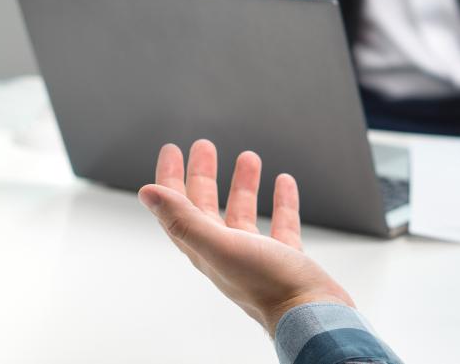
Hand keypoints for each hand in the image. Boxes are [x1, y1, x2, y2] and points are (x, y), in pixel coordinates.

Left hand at [138, 139, 353, 335]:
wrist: (312, 313)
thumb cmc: (268, 285)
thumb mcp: (221, 246)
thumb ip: (184, 220)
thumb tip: (147, 193)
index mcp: (206, 249)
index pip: (178, 208)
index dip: (171, 178)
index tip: (172, 150)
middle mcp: (226, 252)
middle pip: (207, 207)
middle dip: (204, 174)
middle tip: (204, 146)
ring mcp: (256, 255)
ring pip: (243, 213)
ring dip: (243, 184)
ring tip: (248, 157)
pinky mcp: (284, 258)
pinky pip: (280, 223)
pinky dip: (280, 201)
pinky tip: (284, 184)